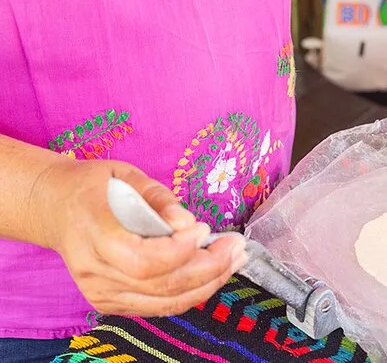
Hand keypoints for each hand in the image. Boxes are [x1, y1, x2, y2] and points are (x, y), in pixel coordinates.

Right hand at [30, 159, 246, 316]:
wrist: (55, 207)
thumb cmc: (93, 185)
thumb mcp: (125, 174)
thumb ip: (158, 198)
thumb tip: (187, 222)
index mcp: (94, 233)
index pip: (144, 259)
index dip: (182, 250)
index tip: (205, 228)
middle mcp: (94, 271)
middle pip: (160, 285)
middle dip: (209, 269)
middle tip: (237, 247)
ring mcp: (100, 291)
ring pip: (163, 302)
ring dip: (208, 284)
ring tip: (235, 261)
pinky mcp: (108, 302)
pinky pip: (157, 306)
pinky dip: (190, 294)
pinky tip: (212, 275)